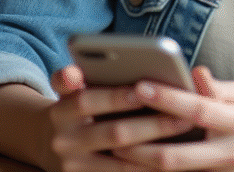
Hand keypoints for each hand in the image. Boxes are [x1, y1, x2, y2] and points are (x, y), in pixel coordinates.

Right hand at [41, 65, 198, 171]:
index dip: (115, 96)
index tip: (142, 90)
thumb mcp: (72, 89)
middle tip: (182, 117)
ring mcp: (72, 166)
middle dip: (151, 124)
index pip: (86, 99)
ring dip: (156, 150)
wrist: (50, 144)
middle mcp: (63, 139)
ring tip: (183, 139)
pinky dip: (146, 170)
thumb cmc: (76, 107)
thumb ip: (82, 75)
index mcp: (61, 109)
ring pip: (122, 161)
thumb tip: (79, 72)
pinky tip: (170, 164)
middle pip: (113, 133)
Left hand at [111, 67, 233, 171]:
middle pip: (177, 156)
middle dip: (138, 147)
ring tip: (111, 157)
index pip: (197, 108)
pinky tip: (137, 171)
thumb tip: (191, 72)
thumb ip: (217, 87)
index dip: (167, 98)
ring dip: (141, 170)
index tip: (138, 85)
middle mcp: (233, 153)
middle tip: (110, 136)